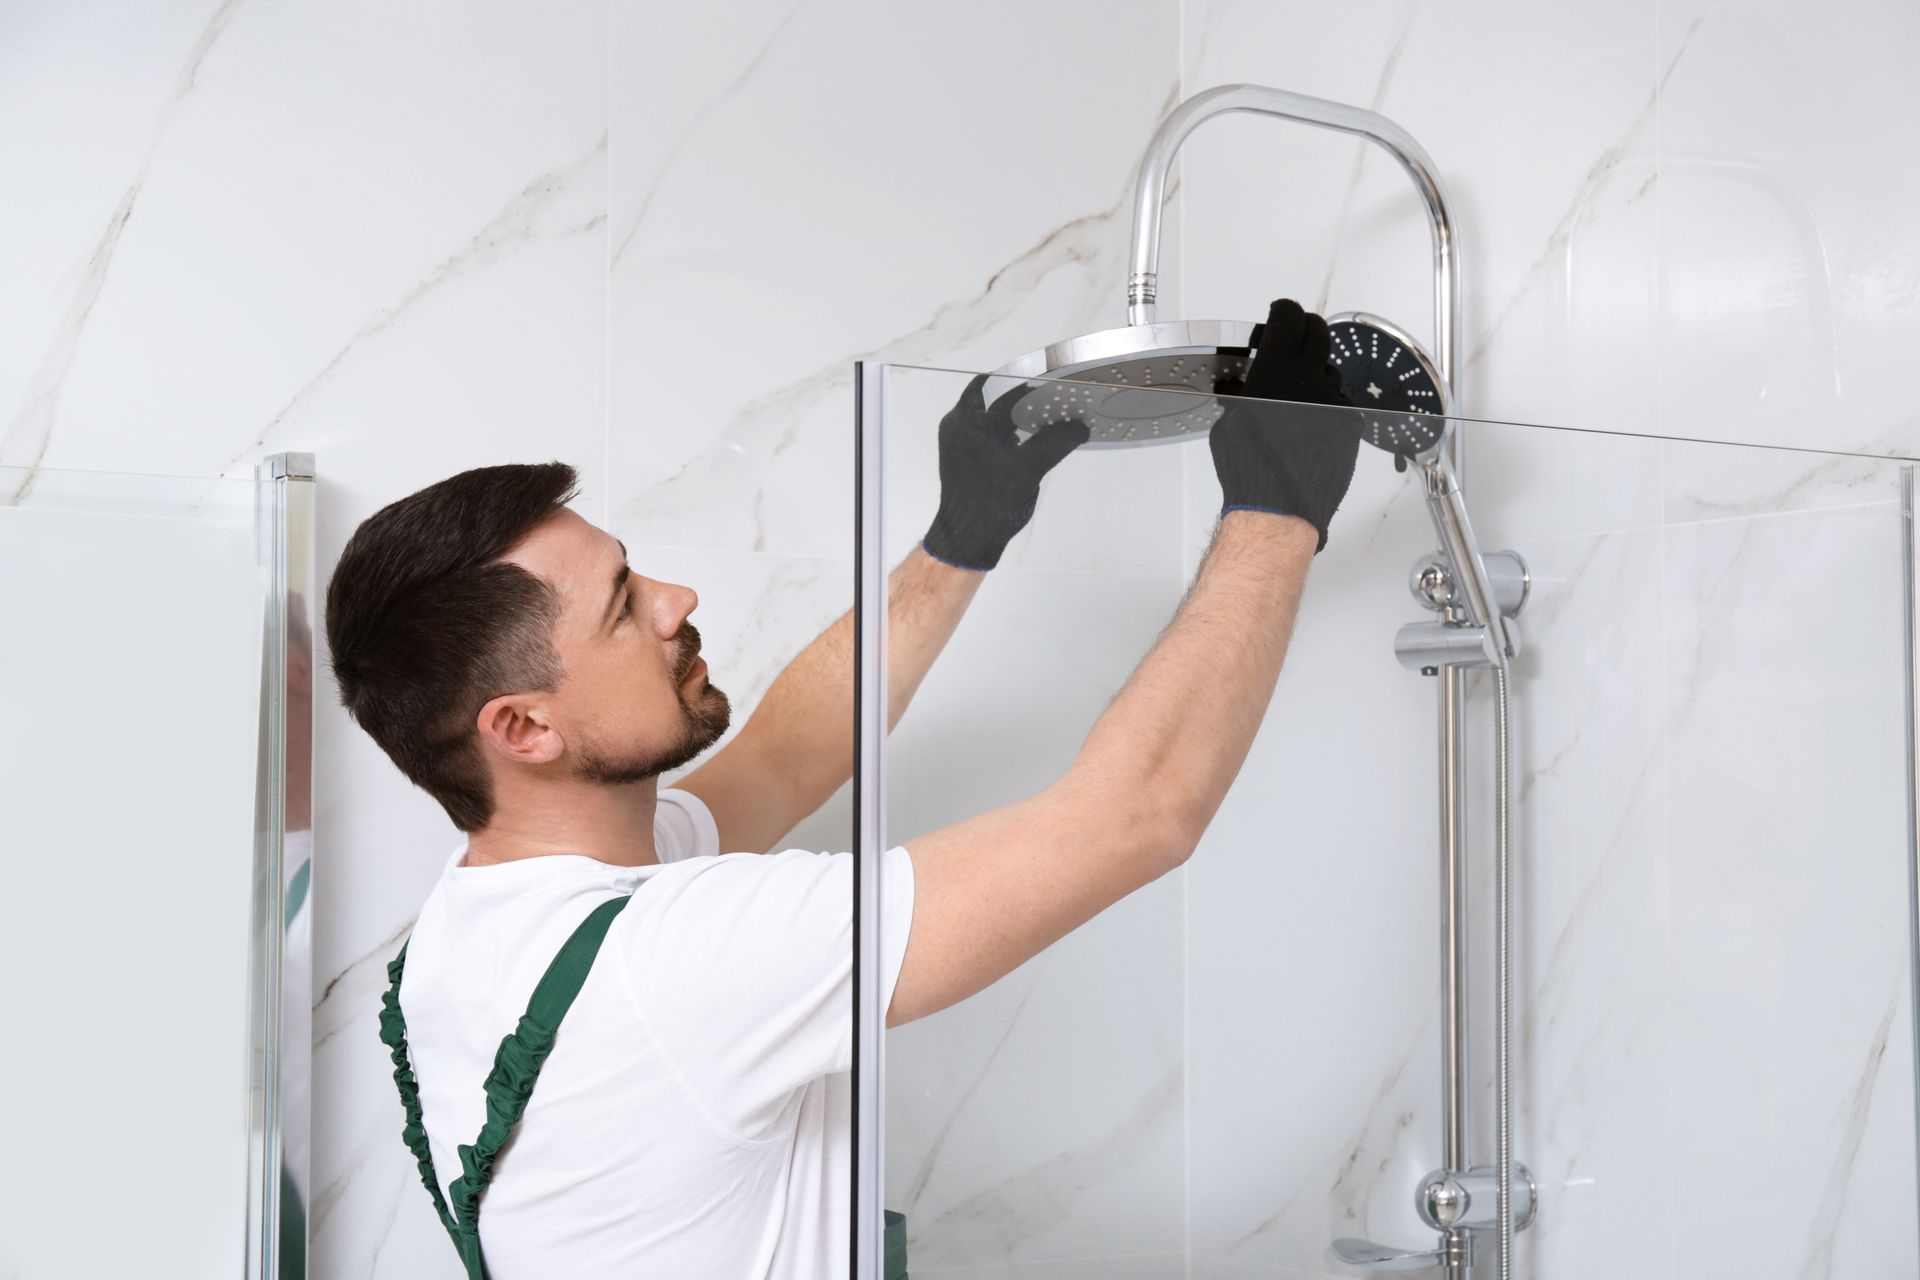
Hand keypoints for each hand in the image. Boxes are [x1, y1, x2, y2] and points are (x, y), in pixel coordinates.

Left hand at [922, 375, 1089, 570]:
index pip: (992, 383)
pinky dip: (1021, 432)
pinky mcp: (977, 458)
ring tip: (1056, 412)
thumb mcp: (1028, 468)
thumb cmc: (990, 501)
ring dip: (1025, 415)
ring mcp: (968, 444)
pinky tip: (1044, 435)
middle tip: (1059, 394)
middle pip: (997, 399)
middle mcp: (962, 427)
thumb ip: (1056, 442)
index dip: (1019, 377)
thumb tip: (1081, 425)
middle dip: (1027, 396)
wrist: (969, 539)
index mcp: (965, 421)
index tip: (1048, 376)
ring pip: (1000, 418)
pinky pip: (1001, 435)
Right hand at [1209, 298, 1360, 553]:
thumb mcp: (1230, 422)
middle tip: (1294, 339)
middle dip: (1305, 331)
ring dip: (1314, 374)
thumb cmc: (1248, 466)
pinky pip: (1339, 402)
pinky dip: (1326, 405)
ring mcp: (1334, 399)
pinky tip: (1311, 423)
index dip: (1284, 312)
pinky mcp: (1349, 422)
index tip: (1279, 315)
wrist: (1279, 506)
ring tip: (1296, 395)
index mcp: (1277, 369)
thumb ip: (1241, 396)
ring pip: (1329, 370)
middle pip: (1318, 333)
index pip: (1290, 318)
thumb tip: (1240, 390)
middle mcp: (1310, 377)